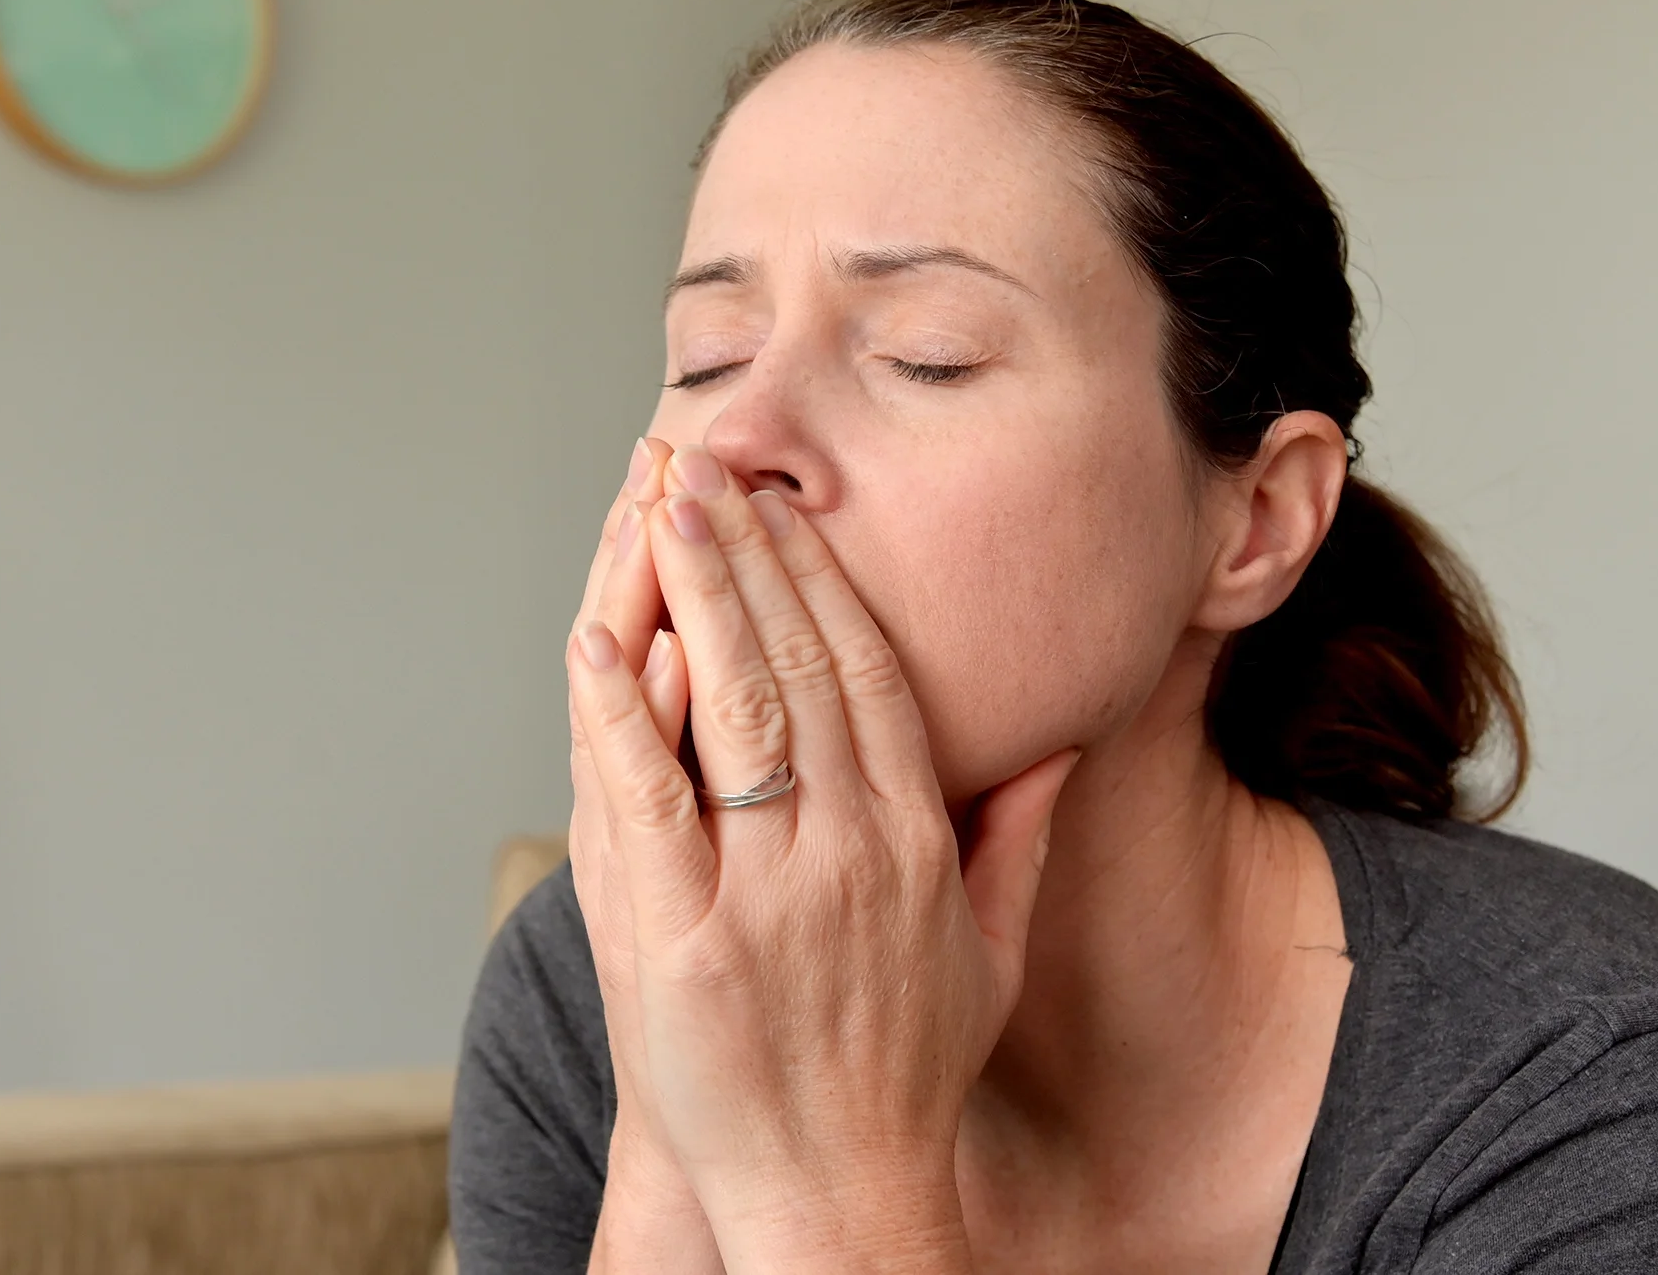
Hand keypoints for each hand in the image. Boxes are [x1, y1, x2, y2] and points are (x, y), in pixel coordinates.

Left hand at [567, 445, 1077, 1271]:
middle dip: (746, 554)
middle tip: (704, 463)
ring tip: (655, 504)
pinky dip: (619, 710)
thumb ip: (1019, 836)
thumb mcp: (989, 951)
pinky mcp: (680, 943)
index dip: (821, 577)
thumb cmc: (904, 1070)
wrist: (837, 1194)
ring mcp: (761, 898)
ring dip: (688, 596)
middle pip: (794, 668)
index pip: (866, 673)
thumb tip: (1057, 740)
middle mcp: (846, 856)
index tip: (785, 504)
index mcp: (915, 843)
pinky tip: (600, 631)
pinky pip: (645, 801)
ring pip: (726, 712)